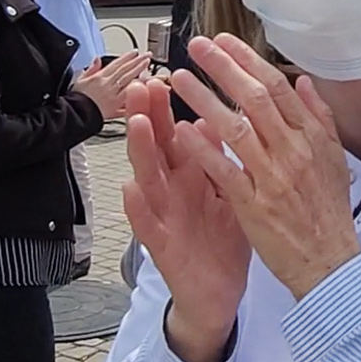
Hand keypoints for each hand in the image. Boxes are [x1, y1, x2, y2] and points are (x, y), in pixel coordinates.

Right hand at [74, 51, 152, 119]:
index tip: (135, 52)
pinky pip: (130, 102)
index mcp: (99, 78)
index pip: (116, 64)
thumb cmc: (75, 101)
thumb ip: (90, 70)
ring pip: (129, 83)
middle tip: (148, 56)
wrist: (73, 116)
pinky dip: (138, 98)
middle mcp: (108, 86)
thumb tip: (96, 60)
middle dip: (138, 62)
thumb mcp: (79, 81)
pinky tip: (147, 92)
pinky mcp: (116, 110)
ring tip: (149, 68)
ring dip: (140, 74)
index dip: (127, 57)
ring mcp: (113, 98)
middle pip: (125, 71)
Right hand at [121, 79, 250, 361]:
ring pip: (148, 177)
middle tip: (143, 82)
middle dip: (149, 114)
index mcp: (192, 173)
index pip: (178, 128)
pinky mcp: (162, 246)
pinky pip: (147, 225)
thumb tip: (217, 116)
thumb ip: (222, 155)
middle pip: (158, 145)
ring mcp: (164, 216)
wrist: (219, 292)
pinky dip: (138, 208)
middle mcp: (174, 189)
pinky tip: (131, 188)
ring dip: (140, 150)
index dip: (173, 103)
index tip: (172, 70)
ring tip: (135, 121)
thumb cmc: (222, 238)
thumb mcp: (229, 190)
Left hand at [168, 34, 359, 300]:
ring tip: (178, 79)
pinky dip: (204, 149)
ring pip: (235, 129)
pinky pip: (225, 171)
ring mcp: (273, 177)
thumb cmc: (330, 213)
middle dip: (223, 68)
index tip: (225, 42)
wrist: (330, 263)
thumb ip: (319, 118)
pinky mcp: (254, 206)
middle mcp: (293, 152)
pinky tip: (183, 131)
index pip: (278, 88)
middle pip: (255, 99)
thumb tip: (303, 82)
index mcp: (311, 138)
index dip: (249, 61)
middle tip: (197, 46)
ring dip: (204, 100)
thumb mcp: (335, 160)